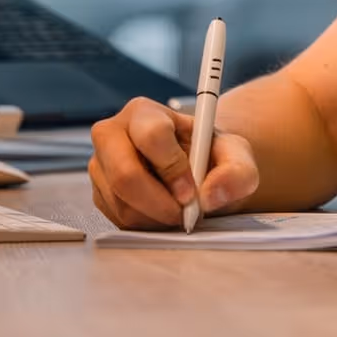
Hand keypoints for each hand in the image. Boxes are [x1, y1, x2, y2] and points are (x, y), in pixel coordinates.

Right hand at [88, 96, 258, 229]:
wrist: (195, 167)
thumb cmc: (210, 155)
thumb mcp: (236, 156)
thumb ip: (236, 172)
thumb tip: (211, 195)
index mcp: (144, 112)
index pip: (151, 136)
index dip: (173, 168)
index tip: (192, 190)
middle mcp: (113, 134)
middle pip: (124, 174)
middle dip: (159, 202)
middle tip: (184, 212)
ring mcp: (101, 165)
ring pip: (123, 203)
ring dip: (156, 216)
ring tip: (179, 207)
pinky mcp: (100, 193)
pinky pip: (119, 219)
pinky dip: (146, 223)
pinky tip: (162, 211)